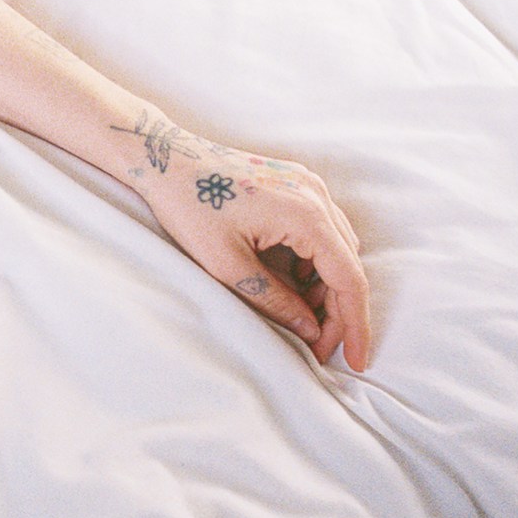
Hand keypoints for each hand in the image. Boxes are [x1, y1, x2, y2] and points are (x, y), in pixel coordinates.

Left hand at [133, 128, 372, 372]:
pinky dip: (314, 259)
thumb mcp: (225, 264)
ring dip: (326, 285)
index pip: (350, 279)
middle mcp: (316, 194)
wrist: (162, 157)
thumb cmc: (187, 205)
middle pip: (347, 265)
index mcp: (306, 214)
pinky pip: (321, 229)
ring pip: (337, 248)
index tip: (356, 360)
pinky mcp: (294, 182)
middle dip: (338, 311)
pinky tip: (291, 280)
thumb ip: (273, 299)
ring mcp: (307, 185)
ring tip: (301, 317)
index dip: (355, 325)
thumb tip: (310, 331)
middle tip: (318, 347)